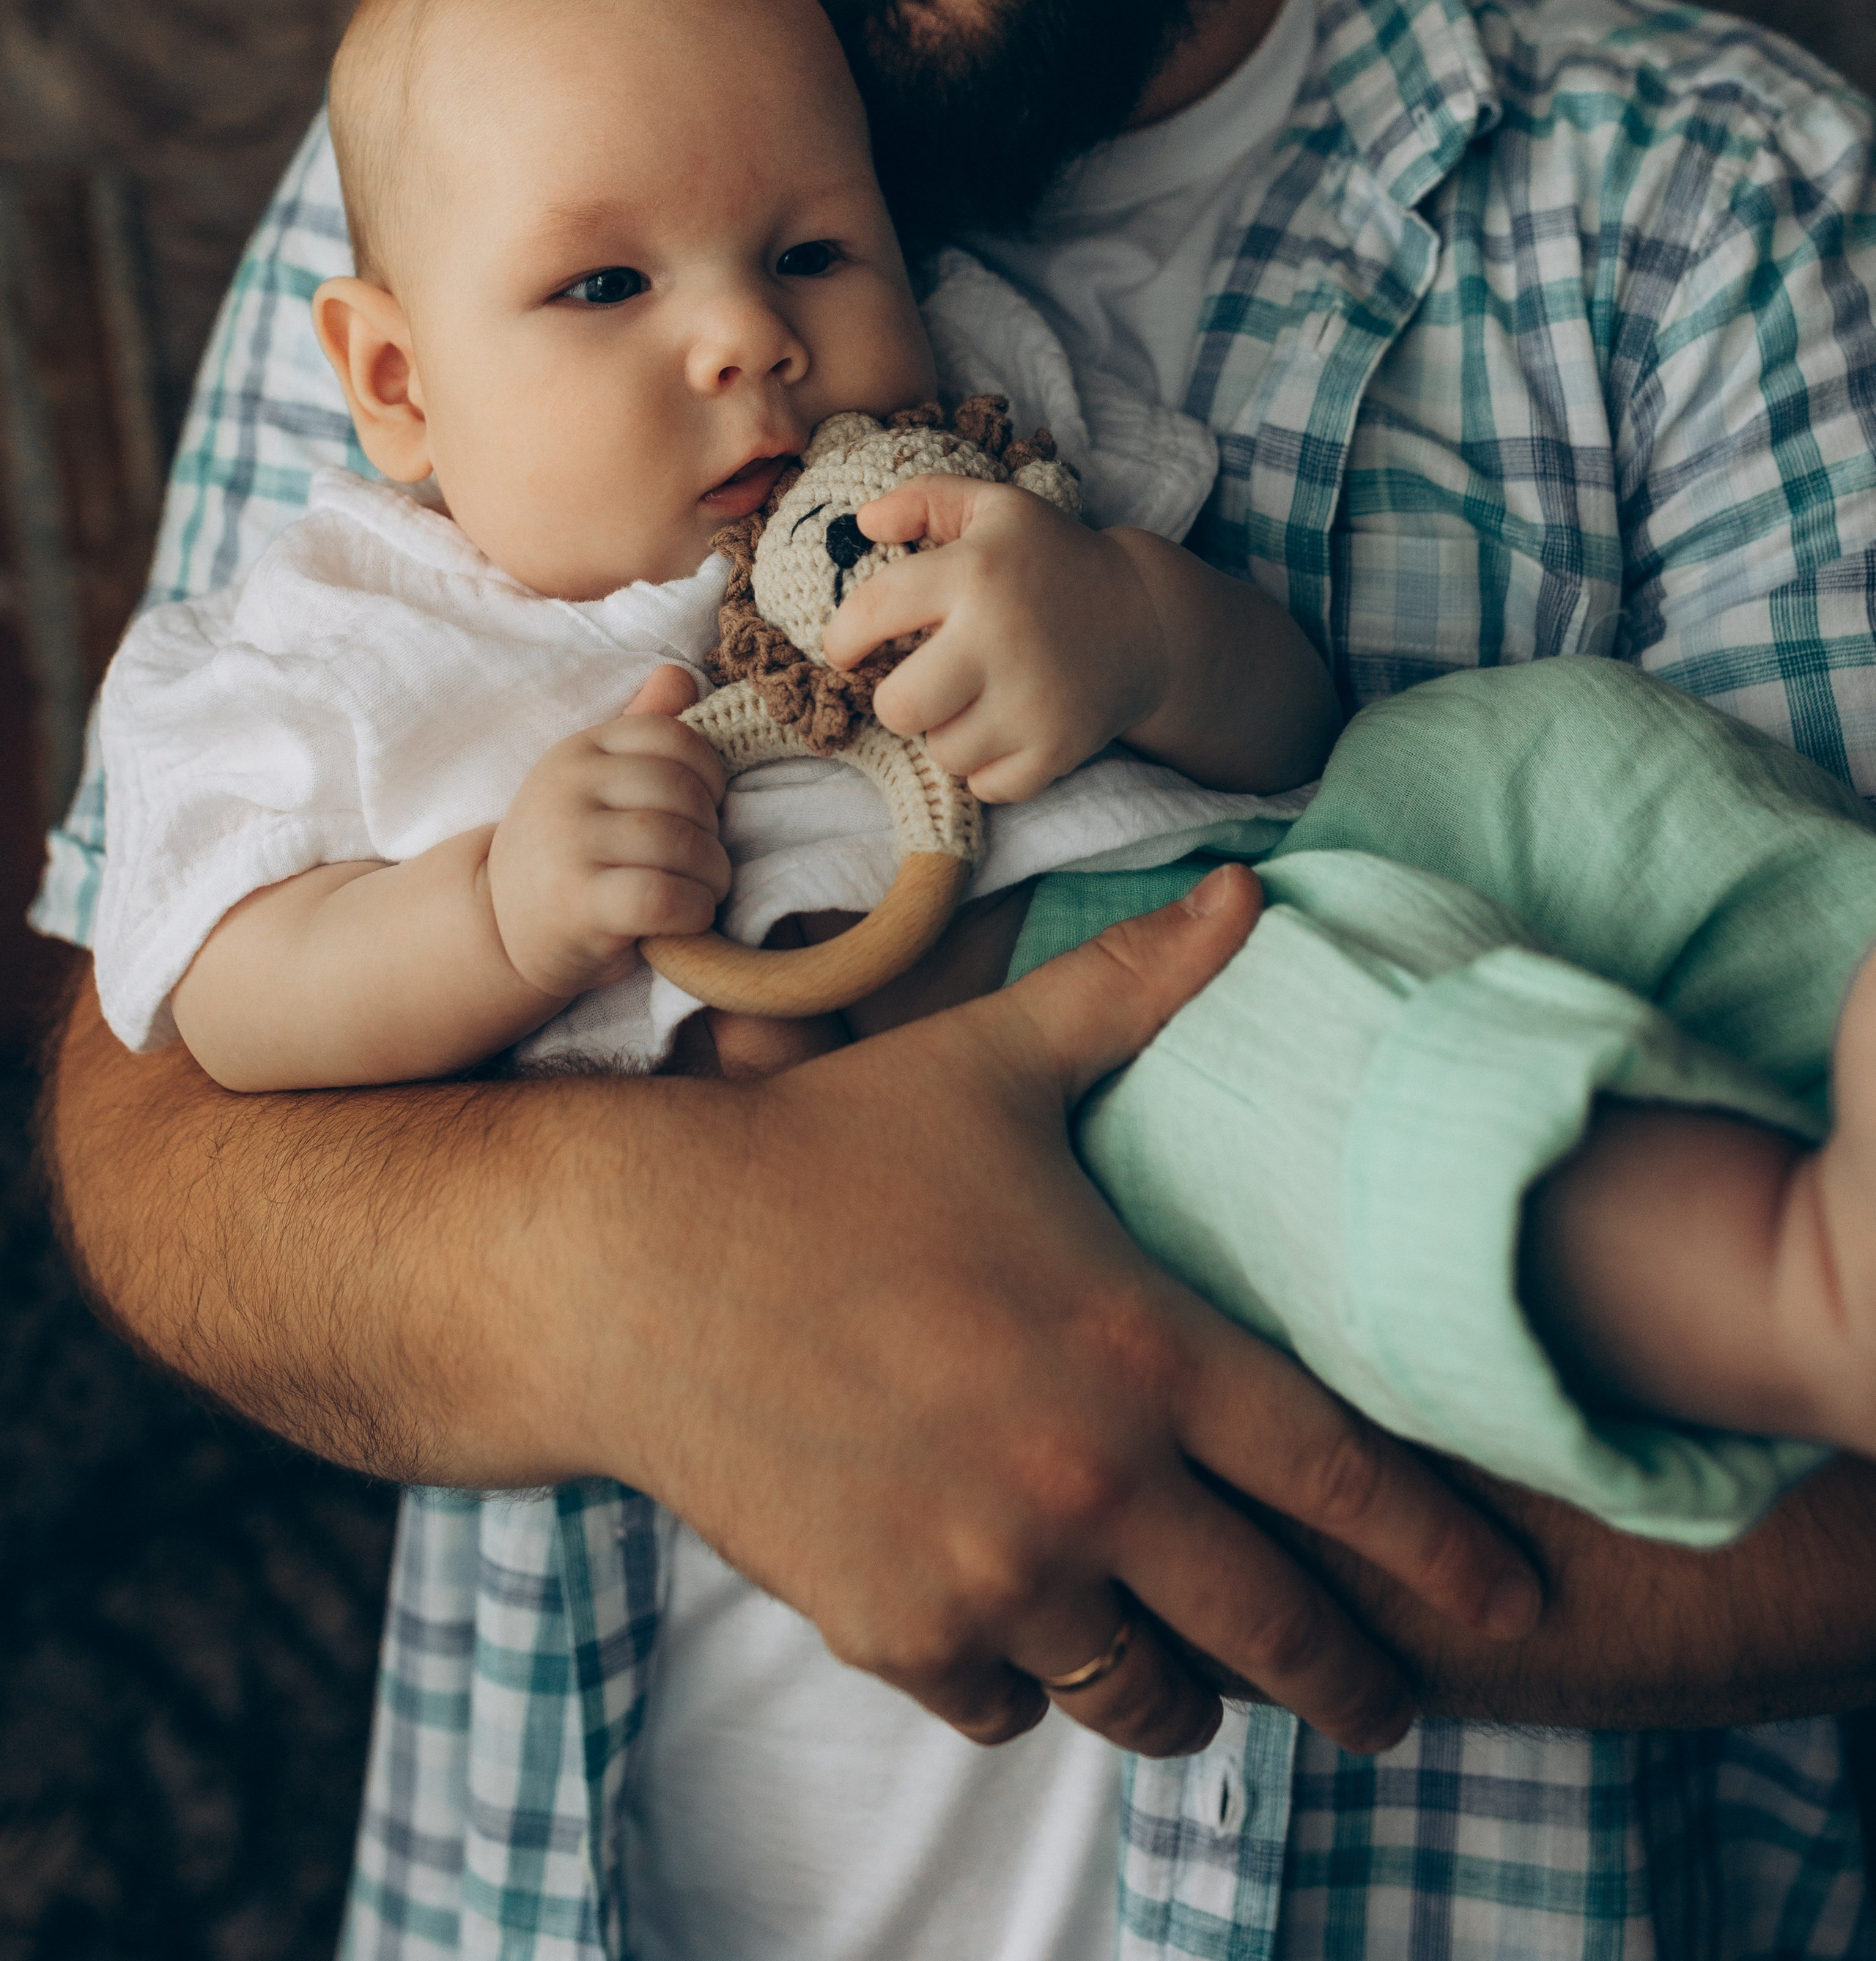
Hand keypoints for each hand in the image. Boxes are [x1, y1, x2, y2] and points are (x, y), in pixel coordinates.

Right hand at [485, 664, 729, 1000]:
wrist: (496, 922)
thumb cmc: (566, 848)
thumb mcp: (592, 780)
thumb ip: (638, 729)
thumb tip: (680, 675)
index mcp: (578, 749)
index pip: (670, 736)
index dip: (708, 772)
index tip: (707, 805)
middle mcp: (568, 788)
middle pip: (681, 792)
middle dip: (713, 829)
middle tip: (707, 858)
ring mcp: (569, 844)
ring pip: (679, 843)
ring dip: (712, 873)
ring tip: (704, 888)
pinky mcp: (577, 903)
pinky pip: (664, 895)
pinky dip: (694, 908)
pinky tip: (688, 916)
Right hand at [628, 867, 1540, 1758]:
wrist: (636, 1261)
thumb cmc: (828, 1148)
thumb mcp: (995, 1058)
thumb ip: (1139, 988)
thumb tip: (1252, 888)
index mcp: (1140, 1345)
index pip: (1343, 1480)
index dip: (1442, 1555)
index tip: (1510, 1603)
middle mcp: (1088, 1480)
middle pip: (1274, 1627)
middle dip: (1353, 1683)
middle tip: (1393, 1711)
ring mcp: (991, 1570)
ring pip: (1147, 1695)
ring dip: (1192, 1698)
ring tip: (1210, 1689)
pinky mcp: (895, 1626)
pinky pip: (1011, 1706)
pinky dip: (1038, 1686)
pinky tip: (1039, 1646)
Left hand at [823, 474, 1165, 800]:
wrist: (1147, 617)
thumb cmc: (1052, 560)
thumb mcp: (995, 508)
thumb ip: (924, 499)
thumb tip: (864, 522)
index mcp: (975, 572)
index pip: (871, 613)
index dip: (842, 638)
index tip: (847, 647)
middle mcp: (1001, 639)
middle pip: (897, 708)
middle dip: (899, 698)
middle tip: (923, 679)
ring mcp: (1033, 702)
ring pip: (942, 752)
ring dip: (948, 731)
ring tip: (976, 698)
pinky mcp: (1058, 749)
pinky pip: (986, 786)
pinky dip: (988, 766)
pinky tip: (1005, 726)